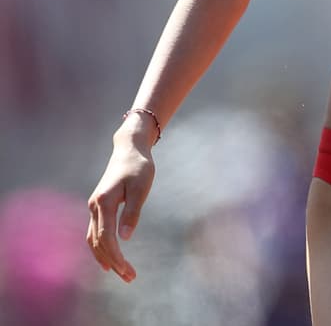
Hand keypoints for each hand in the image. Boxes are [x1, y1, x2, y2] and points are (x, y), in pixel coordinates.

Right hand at [85, 133, 156, 281]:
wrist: (128, 149)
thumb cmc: (139, 167)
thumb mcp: (141, 188)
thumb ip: (132, 212)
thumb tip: (125, 238)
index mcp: (104, 202)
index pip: (106, 238)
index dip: (116, 257)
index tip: (128, 271)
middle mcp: (94, 207)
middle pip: (98, 243)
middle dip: (113, 262)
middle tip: (130, 278)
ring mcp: (93, 207)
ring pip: (92, 240)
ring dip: (105, 258)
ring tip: (121, 273)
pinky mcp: (97, 207)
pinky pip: (94, 233)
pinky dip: (100, 248)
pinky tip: (109, 259)